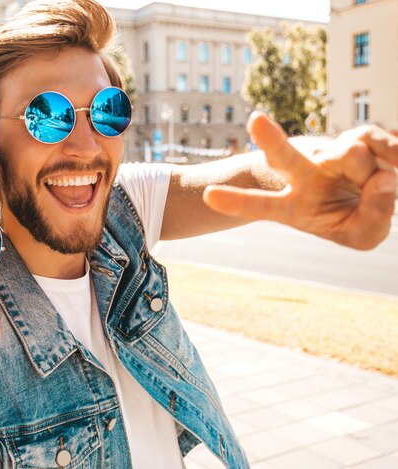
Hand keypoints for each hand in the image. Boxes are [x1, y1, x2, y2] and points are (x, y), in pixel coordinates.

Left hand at [204, 112, 397, 249]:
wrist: (368, 194)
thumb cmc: (353, 217)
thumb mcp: (362, 235)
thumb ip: (373, 216)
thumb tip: (381, 177)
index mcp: (292, 205)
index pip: (261, 204)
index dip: (237, 201)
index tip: (208, 195)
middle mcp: (302, 174)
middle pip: (284, 155)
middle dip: (271, 140)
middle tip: (255, 122)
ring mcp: (327, 152)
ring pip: (349, 152)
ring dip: (368, 170)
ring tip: (380, 182)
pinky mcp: (355, 136)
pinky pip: (374, 140)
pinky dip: (392, 154)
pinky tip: (396, 161)